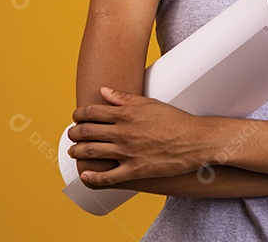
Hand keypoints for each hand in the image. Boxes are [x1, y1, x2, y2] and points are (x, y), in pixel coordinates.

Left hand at [68, 87, 208, 187]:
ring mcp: (127, 152)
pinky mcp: (135, 170)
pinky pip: (108, 177)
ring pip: (92, 152)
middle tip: (71, 135)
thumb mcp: (149, 103)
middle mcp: (123, 133)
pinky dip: (93, 178)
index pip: (92, 112)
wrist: (195, 141)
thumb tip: (103, 90)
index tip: (76, 117)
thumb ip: (123, 98)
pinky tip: (85, 176)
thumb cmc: (174, 120)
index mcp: (125, 114)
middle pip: (88, 132)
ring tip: (73, 152)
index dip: (79, 115)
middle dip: (74, 133)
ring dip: (78, 152)